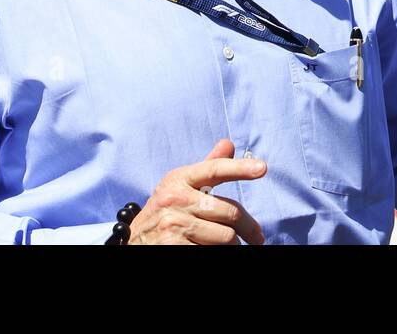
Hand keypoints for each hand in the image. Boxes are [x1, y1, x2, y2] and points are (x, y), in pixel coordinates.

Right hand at [127, 139, 267, 244]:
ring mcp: (174, 224)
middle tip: (257, 237)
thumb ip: (207, 168)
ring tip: (231, 245)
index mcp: (179, 179)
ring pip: (226, 237)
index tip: (262, 168)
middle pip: (230, 212)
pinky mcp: (173, 246)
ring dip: (233, 245)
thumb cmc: (166, 211)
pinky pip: (211, 251)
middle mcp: (175, 199)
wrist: (134, 240)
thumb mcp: (181, 186)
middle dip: (249, 228)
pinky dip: (217, 252)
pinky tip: (210, 249)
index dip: (240, 168)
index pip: (215, 169)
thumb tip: (229, 144)